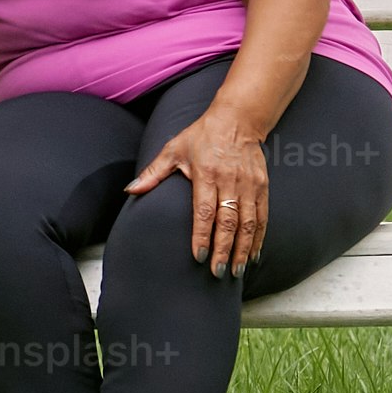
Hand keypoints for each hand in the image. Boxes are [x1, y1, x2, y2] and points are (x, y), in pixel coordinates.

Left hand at [134, 109, 272, 278]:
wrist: (237, 120)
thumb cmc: (200, 136)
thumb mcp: (173, 150)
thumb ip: (153, 173)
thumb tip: (129, 190)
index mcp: (206, 173)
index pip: (204, 211)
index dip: (202, 235)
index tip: (199, 256)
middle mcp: (230, 181)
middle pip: (228, 221)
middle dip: (223, 249)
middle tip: (217, 272)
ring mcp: (249, 185)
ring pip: (248, 223)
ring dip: (243, 249)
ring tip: (236, 271)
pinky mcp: (262, 187)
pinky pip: (262, 217)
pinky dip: (259, 238)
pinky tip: (253, 255)